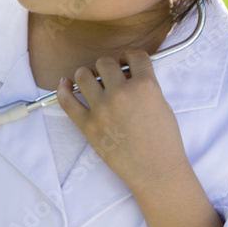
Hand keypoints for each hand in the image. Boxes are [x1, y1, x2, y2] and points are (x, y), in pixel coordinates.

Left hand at [56, 48, 189, 190]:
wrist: (155, 171)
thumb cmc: (164, 142)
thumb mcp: (163, 105)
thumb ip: (146, 86)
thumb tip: (127, 74)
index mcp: (146, 86)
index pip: (135, 55)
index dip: (130, 56)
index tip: (127, 61)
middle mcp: (122, 93)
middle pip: (105, 62)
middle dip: (108, 66)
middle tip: (110, 76)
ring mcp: (102, 109)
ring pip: (83, 75)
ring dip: (87, 74)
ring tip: (91, 81)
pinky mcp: (88, 125)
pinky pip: (67, 101)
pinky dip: (63, 89)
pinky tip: (65, 84)